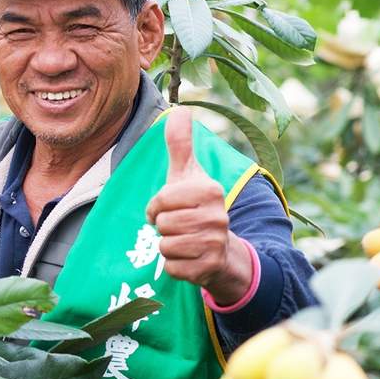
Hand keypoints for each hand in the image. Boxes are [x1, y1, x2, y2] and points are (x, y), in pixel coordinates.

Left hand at [144, 109, 252, 304]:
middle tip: (178, 227)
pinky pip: (172, 267)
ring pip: (166, 246)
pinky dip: (174, 265)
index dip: (156, 207)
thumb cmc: (197, 208)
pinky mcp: (209, 268)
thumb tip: (179, 109)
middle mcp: (217, 216)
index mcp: (209, 190)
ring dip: (168, 246)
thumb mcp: (187, 175)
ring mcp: (215, 243)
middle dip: (163, 227)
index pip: (161, 200)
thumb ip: (180, 145)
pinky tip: (189, 258)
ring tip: (184, 241)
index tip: (166, 209)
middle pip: (162, 224)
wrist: (223, 251)